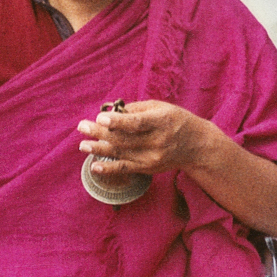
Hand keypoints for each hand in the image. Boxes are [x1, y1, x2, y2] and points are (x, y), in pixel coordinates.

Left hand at [77, 100, 206, 178]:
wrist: (195, 145)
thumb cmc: (173, 120)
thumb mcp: (159, 108)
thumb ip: (135, 110)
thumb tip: (110, 112)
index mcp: (161, 121)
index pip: (137, 123)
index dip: (118, 122)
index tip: (100, 118)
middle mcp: (157, 141)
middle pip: (125, 139)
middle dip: (100, 133)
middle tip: (82, 127)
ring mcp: (152, 157)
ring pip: (122, 154)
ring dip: (99, 149)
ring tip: (83, 145)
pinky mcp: (148, 168)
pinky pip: (125, 168)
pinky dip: (109, 168)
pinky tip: (94, 165)